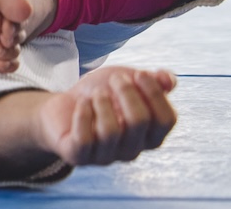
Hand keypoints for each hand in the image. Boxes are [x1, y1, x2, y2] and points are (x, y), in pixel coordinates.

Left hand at [38, 67, 176, 166]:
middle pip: (139, 121)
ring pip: (111, 130)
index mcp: (150, 135)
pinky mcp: (80, 156)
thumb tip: (167, 79)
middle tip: (115, 79)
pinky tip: (82, 103)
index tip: (139, 74)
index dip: (154, 94)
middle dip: (126, 92)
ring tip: (97, 93)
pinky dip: (83, 114)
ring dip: (102, 102)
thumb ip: (153, 80)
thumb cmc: (102, 95)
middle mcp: (132, 150)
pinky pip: (84, 138)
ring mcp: (106, 157)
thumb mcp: (128, 81)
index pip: (166, 120)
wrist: (63, 107)